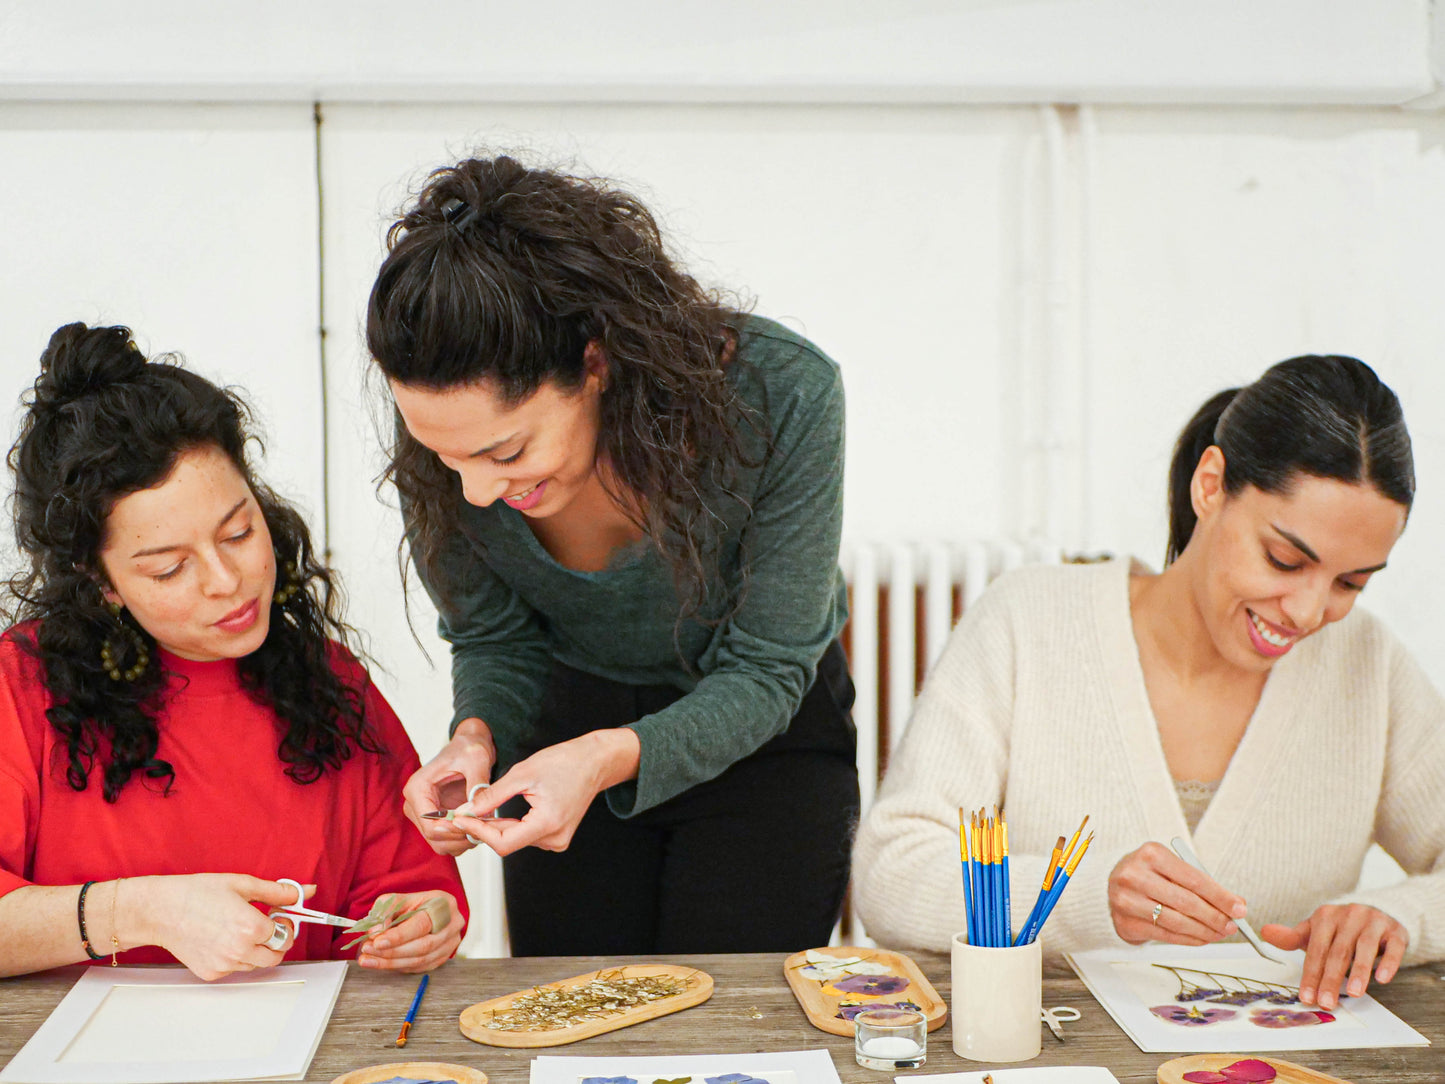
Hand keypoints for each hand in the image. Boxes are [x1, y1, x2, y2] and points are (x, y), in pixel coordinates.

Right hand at [138, 874, 303, 980]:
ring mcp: (225, 965)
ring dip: (257, 950)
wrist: (160, 910)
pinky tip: (223, 939)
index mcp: (252, 928)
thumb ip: (279, 891)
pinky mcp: (211, 973)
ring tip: (239, 928)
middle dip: (277, 941)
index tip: (277, 914)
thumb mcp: (243, 884)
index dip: (284, 922)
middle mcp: (240, 951)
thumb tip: (306, 891)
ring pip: (256, 964)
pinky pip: (235, 969)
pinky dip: (237, 957)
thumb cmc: (197, 893)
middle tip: (265, 924)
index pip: (286, 934)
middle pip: (276, 956)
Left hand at [356, 890, 463, 972]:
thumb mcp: (398, 899)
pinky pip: (420, 967)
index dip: (399, 936)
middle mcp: (453, 925)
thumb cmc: (414, 904)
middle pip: (423, 946)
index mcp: (444, 905)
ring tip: (368, 960)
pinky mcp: (444, 957)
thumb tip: (374, 932)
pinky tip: (383, 963)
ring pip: (420, 960)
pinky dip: (399, 967)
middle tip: (368, 951)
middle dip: (392, 951)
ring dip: (391, 963)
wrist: (430, 911)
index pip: (421, 924)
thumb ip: (385, 911)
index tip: (377, 942)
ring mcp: (451, 943)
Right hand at [403, 717, 496, 855]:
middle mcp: (414, 804)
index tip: (478, 825)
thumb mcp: (477, 761)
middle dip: (461, 837)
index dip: (455, 831)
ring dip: (463, 840)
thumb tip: (479, 812)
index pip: (430, 825)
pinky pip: (446, 840)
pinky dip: (463, 839)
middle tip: (486, 828)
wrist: (468, 747)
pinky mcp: (434, 820)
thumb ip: (478, 786)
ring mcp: (422, 814)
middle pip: (434, 837)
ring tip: (485, 825)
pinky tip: (479, 825)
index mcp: (417, 788)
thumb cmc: (469, 749)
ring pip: (440, 844)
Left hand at [453, 728, 639, 856]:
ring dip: (497, 827)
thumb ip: (492, 796)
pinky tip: (503, 813)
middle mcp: (555, 838)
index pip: (503, 843)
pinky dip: (511, 826)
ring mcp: (558, 840)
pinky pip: (527, 836)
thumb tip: (467, 810)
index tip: (460, 819)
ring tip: (483, 809)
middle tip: (463, 812)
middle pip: (508, 843)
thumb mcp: (522, 773)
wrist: (594, 761)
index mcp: (548, 823)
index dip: (478, 832)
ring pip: (516, 840)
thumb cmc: (563, 762)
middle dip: (484, 828)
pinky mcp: (558, 837)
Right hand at [1108, 841, 1244, 945]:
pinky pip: (1165, 935)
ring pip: (1177, 921)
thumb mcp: (1171, 868)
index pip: (1194, 878)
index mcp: (1151, 854)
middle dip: (1215, 916)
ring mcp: (1126, 900)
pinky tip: (1202, 938)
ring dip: (1204, 931)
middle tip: (1232, 925)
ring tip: (1219, 933)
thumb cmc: (1149, 874)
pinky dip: (1189, 939)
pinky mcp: (1125, 922)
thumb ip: (1200, 883)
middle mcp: (1135, 875)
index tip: (1239, 909)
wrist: (1111, 885)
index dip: (1220, 896)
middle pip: (1186, 902)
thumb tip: (1236, 905)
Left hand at [1261, 904, 1407, 1008]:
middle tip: (1326, 1003)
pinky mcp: (1395, 932)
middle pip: (1338, 952)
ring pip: (1364, 948)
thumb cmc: (1341, 928)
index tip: (1306, 997)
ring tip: (1353, 993)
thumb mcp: (1315, 930)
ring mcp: (1373, 922)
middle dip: (1330, 979)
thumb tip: (1265, 932)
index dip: (1310, 974)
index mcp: (1325, 916)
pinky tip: (1381, 978)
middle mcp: (1349, 916)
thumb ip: (1292, 937)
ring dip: (1358, 971)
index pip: (1315, 949)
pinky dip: (1388, 962)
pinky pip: (1393, 947)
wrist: (1378, 911)